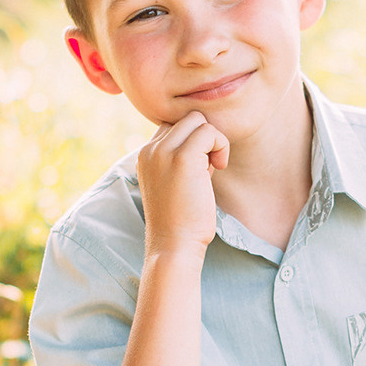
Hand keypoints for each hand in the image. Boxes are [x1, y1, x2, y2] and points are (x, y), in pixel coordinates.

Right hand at [136, 111, 229, 253]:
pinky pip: (210, 132)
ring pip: (198, 120)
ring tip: (212, 170)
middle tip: (209, 168)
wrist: (174, 245)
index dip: (192, 143)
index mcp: (145, 155)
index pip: (173, 127)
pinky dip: (220, 145)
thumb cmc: (181, 220)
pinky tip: (219, 168)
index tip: (199, 170)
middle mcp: (150, 150)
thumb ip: (184, 159)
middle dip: (204, 139)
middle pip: (187, 119)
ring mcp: (164, 152)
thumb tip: (208, 139)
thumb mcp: (176, 183)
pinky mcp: (183, 158)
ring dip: (213, 141)